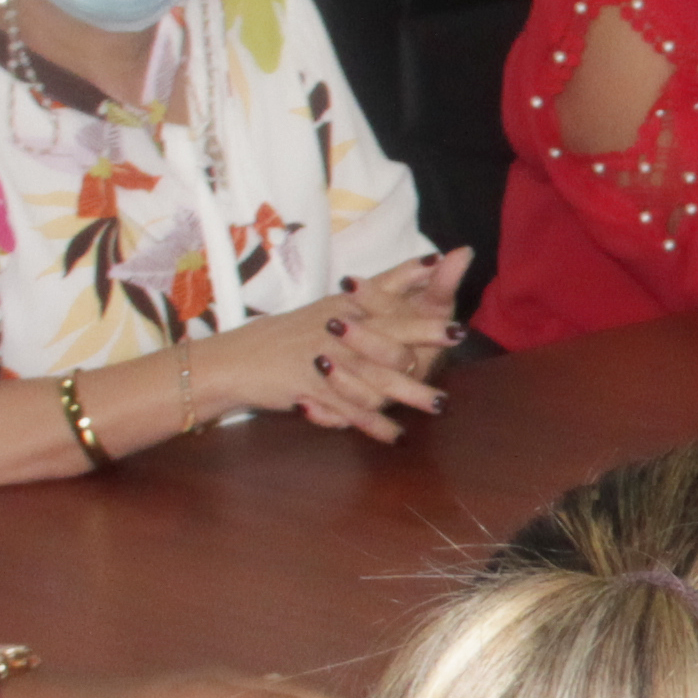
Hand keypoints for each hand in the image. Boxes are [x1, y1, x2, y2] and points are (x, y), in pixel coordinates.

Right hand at [204, 250, 465, 446]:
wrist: (240, 360)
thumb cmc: (295, 332)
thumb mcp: (338, 304)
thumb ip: (387, 285)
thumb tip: (431, 261)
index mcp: (346, 308)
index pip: (388, 300)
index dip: (418, 296)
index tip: (451, 294)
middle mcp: (337, 331)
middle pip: (385, 330)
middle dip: (422, 333)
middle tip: (457, 336)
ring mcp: (324, 362)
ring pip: (373, 376)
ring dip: (408, 391)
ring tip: (439, 403)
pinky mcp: (311, 391)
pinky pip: (348, 411)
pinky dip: (373, 425)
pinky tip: (396, 436)